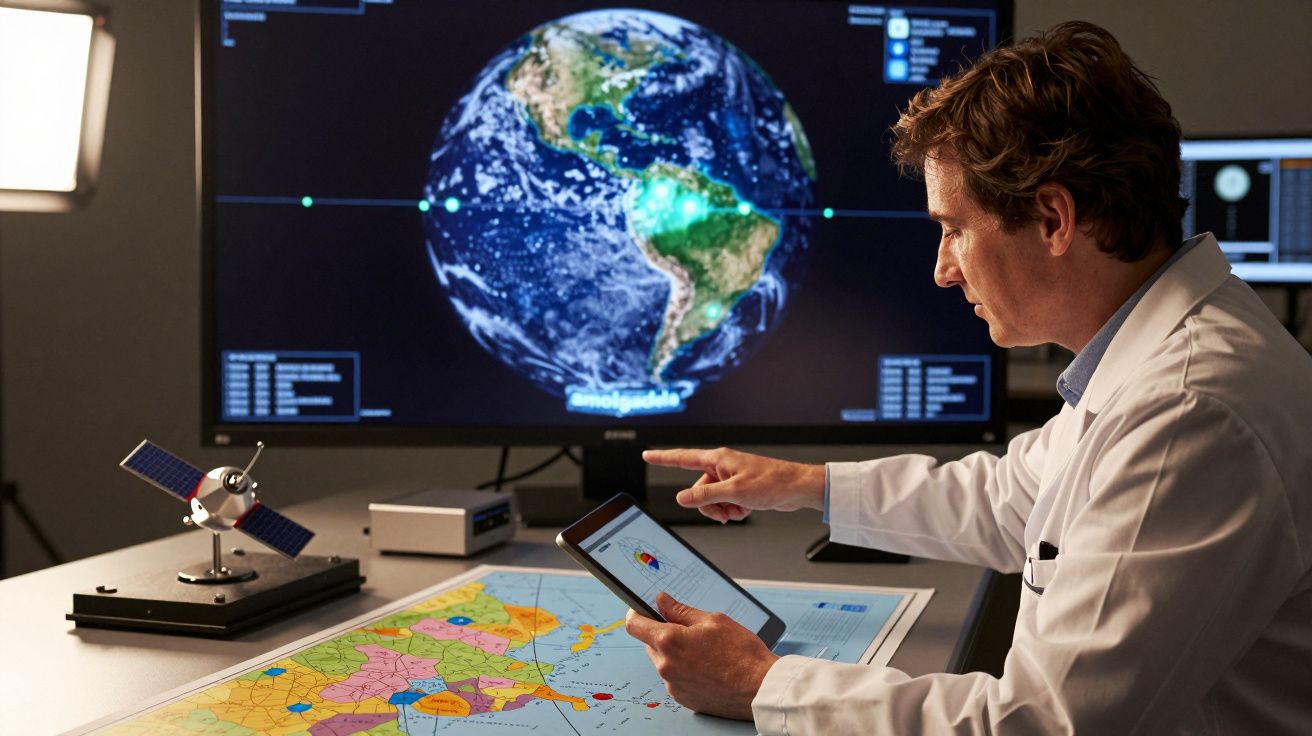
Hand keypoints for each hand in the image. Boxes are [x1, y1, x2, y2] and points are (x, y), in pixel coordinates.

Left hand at [625, 593, 778, 720]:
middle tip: (688, 630)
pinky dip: (684, 671)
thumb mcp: (713, 620)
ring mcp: (673, 685)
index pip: (634, 625)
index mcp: (669, 641)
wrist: (760, 688)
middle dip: (662, 634)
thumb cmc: (742, 653)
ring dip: (674, 654)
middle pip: (649, 644)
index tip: (642, 610)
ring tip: (704, 652)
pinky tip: (706, 667)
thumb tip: (662, 601)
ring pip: (663, 662)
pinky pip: (675, 679)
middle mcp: (666, 666)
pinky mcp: (683, 699)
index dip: (636, 614)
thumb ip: (681, 610)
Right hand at [642, 447, 824, 521]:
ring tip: (739, 510)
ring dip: (722, 509)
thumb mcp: (734, 492)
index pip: (683, 458)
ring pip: (712, 499)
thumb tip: (682, 497)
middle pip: (699, 489)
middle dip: (708, 505)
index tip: (647, 454)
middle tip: (724, 511)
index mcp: (718, 459)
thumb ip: (705, 495)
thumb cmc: (771, 482)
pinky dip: (733, 509)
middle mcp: (722, 467)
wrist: (796, 488)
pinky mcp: (741, 488)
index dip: (663, 457)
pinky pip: (726, 503)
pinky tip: (746, 509)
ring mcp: (731, 478)